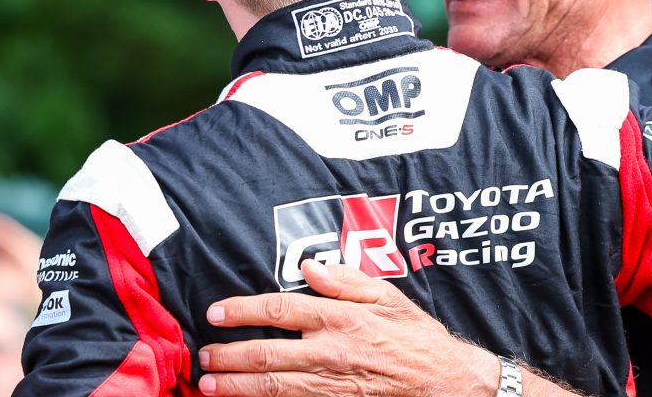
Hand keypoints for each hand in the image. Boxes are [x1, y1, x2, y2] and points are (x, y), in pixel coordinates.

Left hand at [196, 260, 499, 396]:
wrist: (448, 382)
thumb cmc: (416, 337)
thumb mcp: (388, 296)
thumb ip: (346, 280)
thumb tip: (311, 267)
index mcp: (341, 317)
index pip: (281, 309)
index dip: (243, 310)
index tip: (216, 313)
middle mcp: (332, 351)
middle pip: (268, 353)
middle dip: (229, 355)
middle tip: (203, 356)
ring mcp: (333, 384)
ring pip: (274, 386)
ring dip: (237, 386)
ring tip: (209, 385)